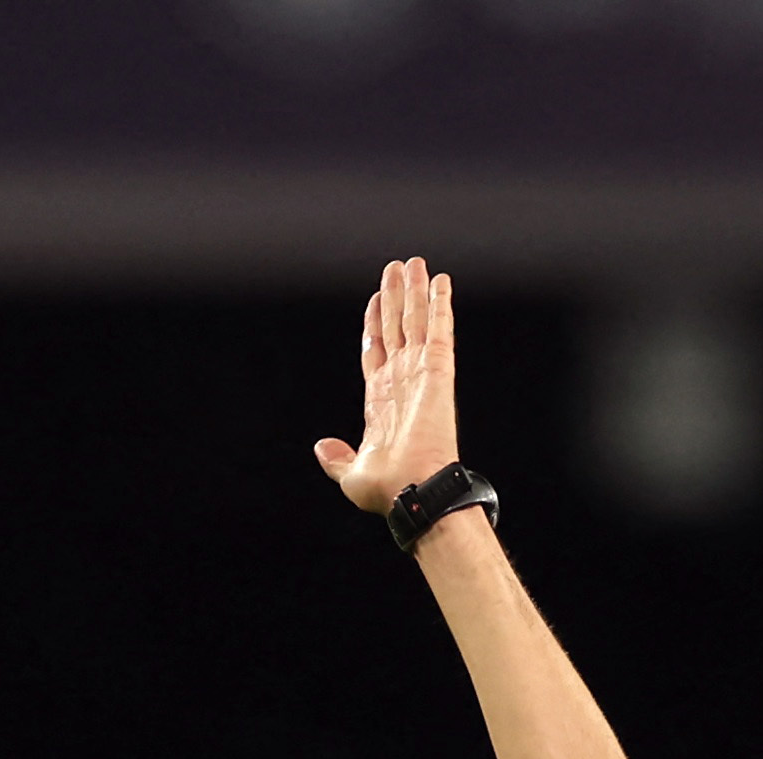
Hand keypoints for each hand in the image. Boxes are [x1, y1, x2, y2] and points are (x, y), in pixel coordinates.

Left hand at [314, 254, 463, 516]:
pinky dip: (440, 304)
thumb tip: (322, 447)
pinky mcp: (438, 370)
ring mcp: (420, 373)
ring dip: (415, 291)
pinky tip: (440, 281)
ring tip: (413, 263)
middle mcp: (402, 382)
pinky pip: (438, 329)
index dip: (375, 324)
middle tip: (396, 268)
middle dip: (395, 298)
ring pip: (416, 321)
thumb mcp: (349, 475)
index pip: (377, 351)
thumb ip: (336, 459)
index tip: (375, 300)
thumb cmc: (386, 490)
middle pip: (397, 328)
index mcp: (381, 402)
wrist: (411, 490)